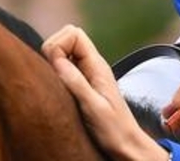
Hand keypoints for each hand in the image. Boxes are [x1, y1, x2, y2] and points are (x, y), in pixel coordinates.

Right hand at [42, 25, 168, 160]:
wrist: (127, 146)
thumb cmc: (114, 130)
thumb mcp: (94, 108)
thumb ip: (76, 83)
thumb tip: (56, 59)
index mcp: (97, 65)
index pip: (73, 33)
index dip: (58, 44)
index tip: (55, 67)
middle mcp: (91, 65)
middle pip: (66, 38)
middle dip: (52, 51)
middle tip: (53, 75)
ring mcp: (87, 74)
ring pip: (63, 53)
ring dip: (53, 63)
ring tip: (56, 85)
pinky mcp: (83, 85)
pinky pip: (64, 68)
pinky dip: (56, 73)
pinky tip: (58, 91)